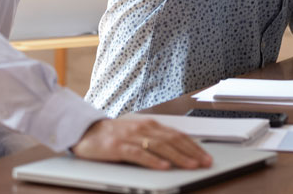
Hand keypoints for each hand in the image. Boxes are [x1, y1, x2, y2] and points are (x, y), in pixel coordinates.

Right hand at [72, 116, 211, 169]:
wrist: (86, 130)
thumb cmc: (115, 135)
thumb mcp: (139, 134)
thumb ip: (156, 140)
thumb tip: (180, 151)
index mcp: (151, 125)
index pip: (178, 135)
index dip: (194, 146)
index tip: (206, 156)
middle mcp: (144, 128)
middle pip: (173, 140)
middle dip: (192, 152)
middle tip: (205, 163)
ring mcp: (131, 137)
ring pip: (160, 146)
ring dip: (178, 157)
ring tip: (191, 165)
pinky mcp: (118, 147)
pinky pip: (139, 154)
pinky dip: (153, 161)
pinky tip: (164, 167)